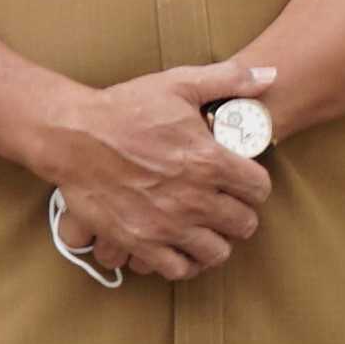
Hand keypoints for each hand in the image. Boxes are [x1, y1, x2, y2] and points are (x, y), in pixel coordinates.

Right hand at [23, 59, 276, 281]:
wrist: (73, 136)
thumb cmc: (126, 108)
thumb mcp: (179, 83)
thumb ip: (230, 80)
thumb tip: (271, 74)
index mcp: (210, 160)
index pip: (260, 188)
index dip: (254, 184)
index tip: (241, 181)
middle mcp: (195, 197)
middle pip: (243, 224)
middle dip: (239, 214)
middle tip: (225, 205)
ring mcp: (168, 224)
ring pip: (217, 253)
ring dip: (216, 241)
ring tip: (206, 229)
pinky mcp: (142, 243)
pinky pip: (179, 269)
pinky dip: (184, 262)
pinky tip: (180, 246)